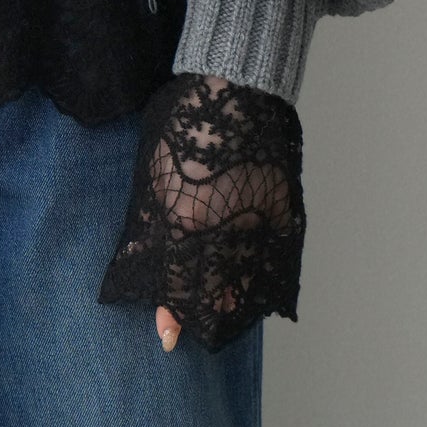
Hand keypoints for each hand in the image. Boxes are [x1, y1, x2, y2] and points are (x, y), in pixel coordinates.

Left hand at [99, 67, 305, 352]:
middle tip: (199, 337)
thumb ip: (149, 223)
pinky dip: (269, 279)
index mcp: (187, 221)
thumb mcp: (152, 173)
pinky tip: (262, 294)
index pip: (179, 282)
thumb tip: (141, 258)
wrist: (235, 87)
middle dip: (205, 318)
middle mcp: (226, 230)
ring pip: (251, 280)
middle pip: (216, 290)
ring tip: (228, 322)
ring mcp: (261, 222)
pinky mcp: (286, 211)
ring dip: (238, 305)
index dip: (172, 314)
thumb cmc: (181, 123)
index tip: (168, 339)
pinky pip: (279, 258)